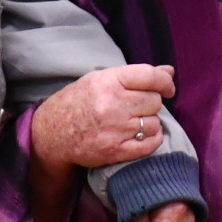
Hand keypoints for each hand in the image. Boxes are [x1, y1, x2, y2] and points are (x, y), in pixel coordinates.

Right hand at [30, 64, 176, 170]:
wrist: (52, 134)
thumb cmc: (78, 102)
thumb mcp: (101, 80)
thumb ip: (135, 75)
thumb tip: (169, 72)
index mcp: (108, 81)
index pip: (150, 77)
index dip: (165, 82)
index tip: (168, 88)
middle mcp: (112, 104)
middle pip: (154, 101)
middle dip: (150, 103)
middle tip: (137, 106)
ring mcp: (115, 129)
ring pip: (154, 123)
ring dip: (148, 122)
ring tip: (133, 121)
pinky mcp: (116, 150)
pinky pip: (150, 144)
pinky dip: (151, 139)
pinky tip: (141, 134)